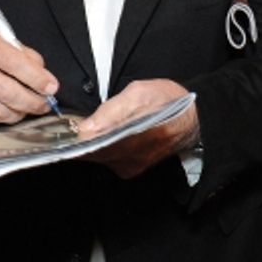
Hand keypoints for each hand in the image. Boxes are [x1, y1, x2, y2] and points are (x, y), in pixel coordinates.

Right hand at [0, 27, 59, 129]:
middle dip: (32, 103)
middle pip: (8, 93)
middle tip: (43, 105)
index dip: (37, 79)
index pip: (15, 63)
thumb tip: (45, 82)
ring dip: (16, 114)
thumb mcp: (3, 43)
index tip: (51, 88)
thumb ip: (26, 59)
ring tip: (22, 109)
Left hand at [79, 80, 198, 178]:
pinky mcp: (132, 169)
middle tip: (79, 125)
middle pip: (93, 154)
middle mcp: (131, 159)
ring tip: (95, 128)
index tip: (67, 131)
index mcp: (134, 140)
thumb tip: (87, 127)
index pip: (92, 147)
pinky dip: (103, 149)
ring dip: (93, 144)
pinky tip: (107, 136)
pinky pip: (109, 161)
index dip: (76, 139)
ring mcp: (131, 166)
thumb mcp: (139, 93)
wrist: (193, 118)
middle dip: (83, 140)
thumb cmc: (170, 102)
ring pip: (99, 158)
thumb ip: (111, 110)